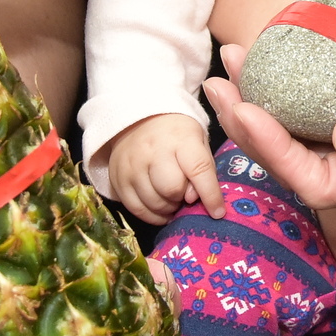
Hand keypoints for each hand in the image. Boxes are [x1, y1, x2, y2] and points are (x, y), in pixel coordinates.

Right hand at [107, 112, 223, 223]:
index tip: (218, 212)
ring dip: (168, 208)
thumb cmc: (176, 134)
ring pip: (153, 202)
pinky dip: (151, 215)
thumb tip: (194, 199)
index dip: (210, 195)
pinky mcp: (117, 179)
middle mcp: (153, 151)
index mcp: (180, 138)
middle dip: (182, 198)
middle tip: (184, 195)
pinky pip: (136, 209)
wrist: (139, 119)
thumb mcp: (198, 141)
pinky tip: (160, 210)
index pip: (198, 169)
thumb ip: (203, 169)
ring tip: (172, 199)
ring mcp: (132, 166)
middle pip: (171, 189)